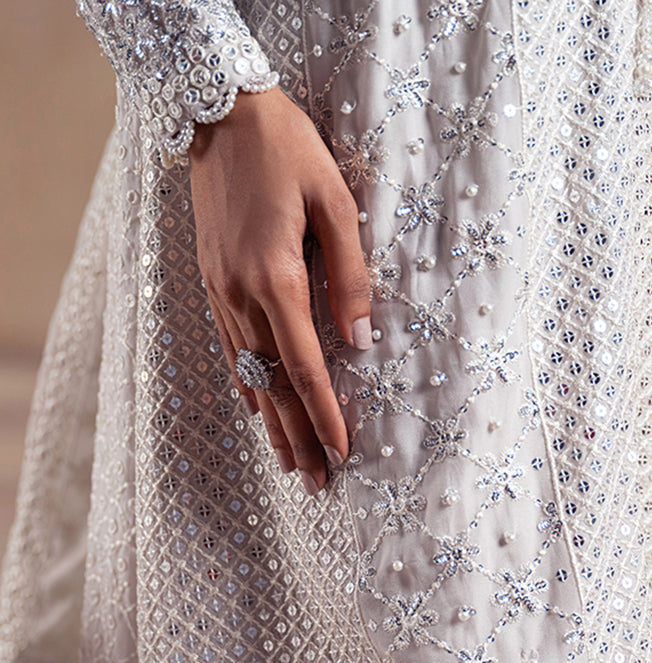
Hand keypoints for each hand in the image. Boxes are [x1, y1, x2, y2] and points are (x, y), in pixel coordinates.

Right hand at [188, 88, 371, 495]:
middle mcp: (242, 295)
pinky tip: (258, 413)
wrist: (219, 112)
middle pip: (274, 386)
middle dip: (297, 439)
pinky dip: (247, 387)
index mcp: (276, 278)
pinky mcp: (212, 283)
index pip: (306, 367)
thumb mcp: (335, 201)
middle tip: (316, 483)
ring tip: (290, 465)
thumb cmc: (287, 149)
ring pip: (250, 375)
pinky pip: (229, 350)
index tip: (342, 454)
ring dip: (272, 425)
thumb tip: (362, 339)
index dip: (325, 416)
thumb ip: (350, 274)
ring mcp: (221, 292)